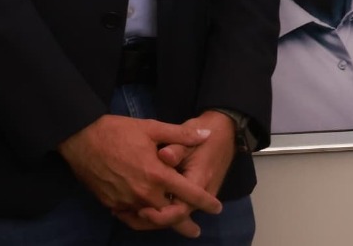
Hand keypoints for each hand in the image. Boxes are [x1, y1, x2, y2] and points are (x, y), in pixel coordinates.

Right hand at [58, 114, 220, 234]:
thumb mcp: (152, 128)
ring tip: (173, 227)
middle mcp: (143, 193)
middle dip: (184, 222)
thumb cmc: (118, 131)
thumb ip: (181, 135)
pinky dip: (142, 220)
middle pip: (170, 215)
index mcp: (157, 174)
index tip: (216, 208)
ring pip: (151, 220)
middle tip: (195, 229)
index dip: (205, 202)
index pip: (188, 193)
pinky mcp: (111, 204)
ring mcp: (126, 201)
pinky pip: (132, 218)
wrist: (81, 139)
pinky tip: (147, 217)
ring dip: (163, 224)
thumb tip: (206, 135)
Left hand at [140, 110, 239, 236]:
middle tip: (128, 215)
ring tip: (127, 214)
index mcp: (199, 180)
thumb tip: (163, 156)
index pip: (180, 210)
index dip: (160, 215)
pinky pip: (177, 208)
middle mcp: (200, 194)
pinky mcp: (194, 194)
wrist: (225, 132)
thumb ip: (177, 146)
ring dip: (152, 218)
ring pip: (175, 216)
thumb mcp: (191, 134)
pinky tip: (138, 207)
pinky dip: (159, 211)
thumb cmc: (206, 134)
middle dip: (151, 220)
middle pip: (175, 218)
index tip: (142, 210)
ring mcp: (199, 196)